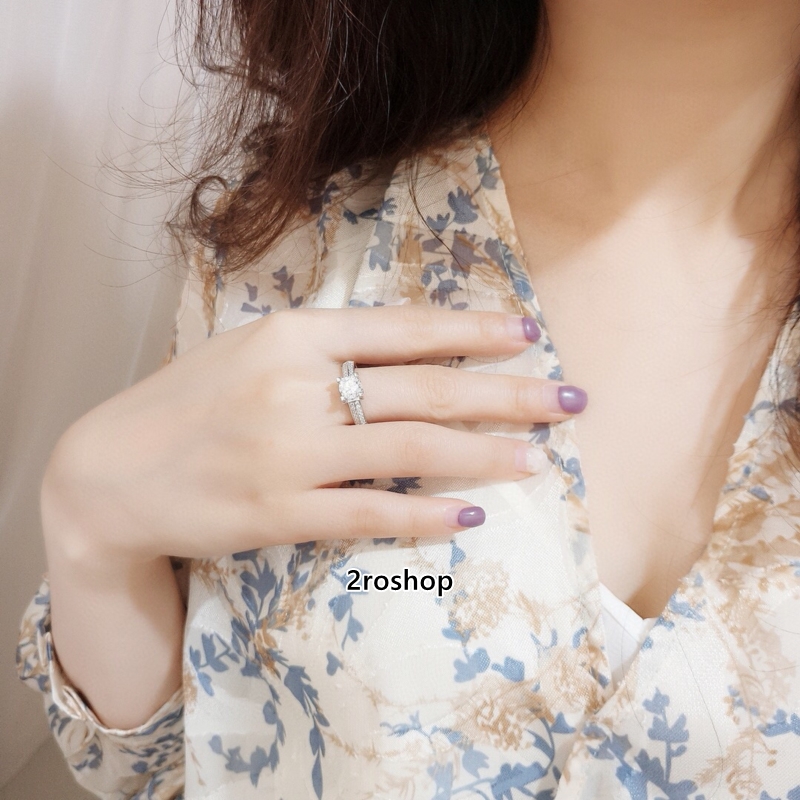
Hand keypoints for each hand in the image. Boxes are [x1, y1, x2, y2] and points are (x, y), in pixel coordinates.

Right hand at [47, 305, 586, 563]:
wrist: (111, 471)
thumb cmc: (190, 403)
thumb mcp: (252, 350)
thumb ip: (325, 348)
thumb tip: (410, 354)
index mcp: (293, 334)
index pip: (404, 328)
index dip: (472, 330)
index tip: (528, 331)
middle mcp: (297, 386)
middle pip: (426, 388)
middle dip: (507, 393)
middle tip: (569, 397)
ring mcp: (289, 452)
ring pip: (409, 449)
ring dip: (482, 454)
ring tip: (538, 459)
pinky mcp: (278, 512)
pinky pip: (369, 513)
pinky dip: (425, 516)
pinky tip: (471, 516)